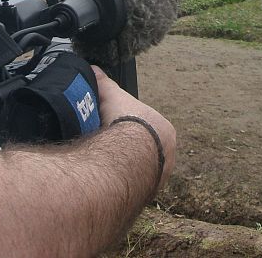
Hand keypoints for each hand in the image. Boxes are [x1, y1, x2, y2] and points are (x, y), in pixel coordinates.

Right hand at [92, 66, 175, 189]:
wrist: (128, 156)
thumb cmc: (126, 124)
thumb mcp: (113, 96)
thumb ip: (104, 82)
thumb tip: (94, 70)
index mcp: (164, 130)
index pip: (146, 127)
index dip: (129, 126)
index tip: (113, 128)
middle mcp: (167, 155)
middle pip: (144, 149)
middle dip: (127, 148)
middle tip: (106, 145)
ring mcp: (158, 175)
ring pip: (139, 168)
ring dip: (124, 166)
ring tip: (103, 161)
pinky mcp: (146, 192)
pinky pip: (133, 184)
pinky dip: (121, 180)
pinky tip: (107, 176)